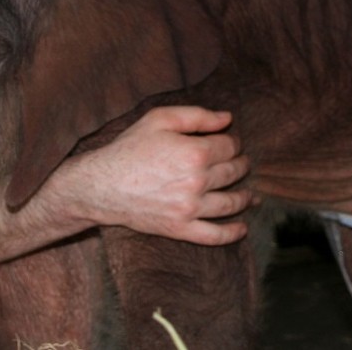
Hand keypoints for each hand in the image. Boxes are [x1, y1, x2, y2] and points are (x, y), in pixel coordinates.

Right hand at [57, 106, 252, 244]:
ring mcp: (190, 208)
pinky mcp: (180, 229)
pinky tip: (242, 228)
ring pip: (231, 203)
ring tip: (250, 194)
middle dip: (241, 165)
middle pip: (234, 172)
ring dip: (245, 197)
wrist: (101, 186)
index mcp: (194, 153)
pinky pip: (215, 236)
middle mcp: (197, 182)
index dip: (233, 141)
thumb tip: (228, 119)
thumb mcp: (159, 119)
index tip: (229, 142)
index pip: (230, 146)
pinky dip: (232, 233)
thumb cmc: (129, 148)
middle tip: (241, 163)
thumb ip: (197, 116)